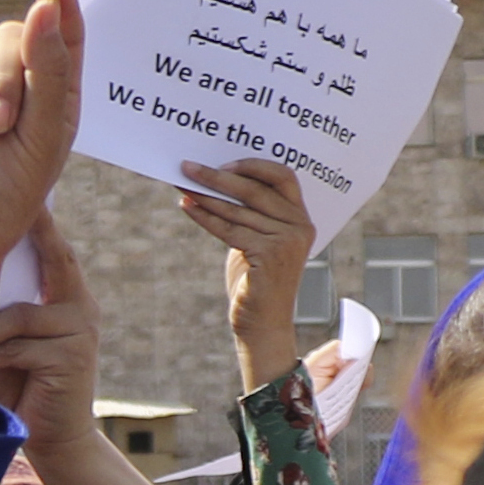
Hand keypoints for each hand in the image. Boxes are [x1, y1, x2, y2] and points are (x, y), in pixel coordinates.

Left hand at [0, 213, 102, 457]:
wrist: (49, 436)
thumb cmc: (17, 384)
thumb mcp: (5, 339)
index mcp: (69, 298)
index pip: (55, 252)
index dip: (42, 222)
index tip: (27, 192)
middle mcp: (82, 308)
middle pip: (54, 263)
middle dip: (31, 235)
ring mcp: (81, 332)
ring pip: (19, 316)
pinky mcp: (72, 358)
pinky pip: (18, 348)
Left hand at [175, 156, 314, 387]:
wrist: (261, 323)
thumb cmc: (254, 281)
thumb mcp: (256, 241)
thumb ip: (249, 215)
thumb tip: (214, 183)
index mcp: (301, 218)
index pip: (283, 176)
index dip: (253, 165)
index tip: (222, 162)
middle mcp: (300, 225)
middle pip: (256, 189)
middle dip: (218, 176)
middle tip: (188, 166)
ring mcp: (288, 240)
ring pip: (239, 209)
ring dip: (205, 195)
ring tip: (182, 184)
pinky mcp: (269, 254)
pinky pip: (229, 228)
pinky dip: (205, 215)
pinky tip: (186, 205)